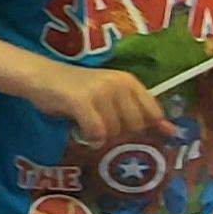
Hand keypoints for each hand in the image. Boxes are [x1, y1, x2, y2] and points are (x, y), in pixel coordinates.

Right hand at [31, 64, 166, 145]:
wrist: (39, 76)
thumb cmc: (76, 89)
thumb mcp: (111, 96)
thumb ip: (138, 111)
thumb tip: (173, 131)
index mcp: (128, 81)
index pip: (153, 112)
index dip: (149, 128)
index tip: (136, 134)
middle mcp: (118, 83)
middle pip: (134, 126)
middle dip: (119, 132)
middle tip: (101, 124)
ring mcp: (100, 91)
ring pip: (114, 132)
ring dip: (100, 135)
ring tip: (87, 122)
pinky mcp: (81, 101)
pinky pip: (96, 133)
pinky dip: (89, 137)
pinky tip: (81, 130)